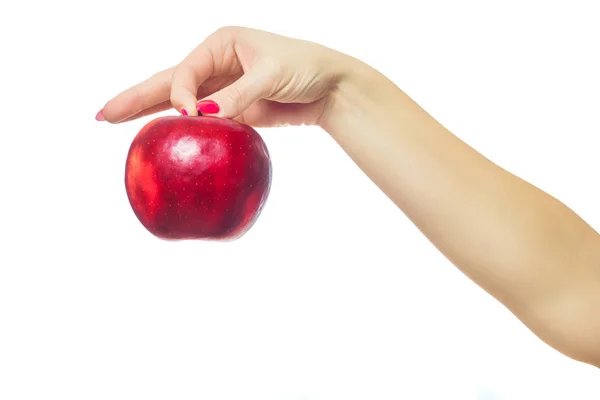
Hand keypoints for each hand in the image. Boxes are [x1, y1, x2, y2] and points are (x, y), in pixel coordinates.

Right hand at [99, 26, 347, 126]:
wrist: (331, 87)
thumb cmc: (305, 67)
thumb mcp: (271, 75)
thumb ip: (237, 95)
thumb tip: (201, 117)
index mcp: (220, 44)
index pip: (185, 71)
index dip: (180, 94)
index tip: (190, 116)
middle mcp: (216, 64)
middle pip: (168, 82)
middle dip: (136, 97)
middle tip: (103, 114)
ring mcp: (222, 89)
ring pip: (180, 104)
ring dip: (151, 114)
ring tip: (117, 123)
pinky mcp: (234, 112)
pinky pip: (203, 123)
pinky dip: (183, 131)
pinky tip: (163, 139)